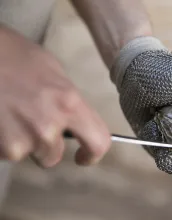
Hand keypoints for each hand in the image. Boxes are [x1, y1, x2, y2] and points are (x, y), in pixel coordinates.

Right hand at [0, 26, 110, 167]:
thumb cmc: (13, 54)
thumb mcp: (53, 71)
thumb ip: (68, 100)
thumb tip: (73, 118)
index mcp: (69, 103)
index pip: (98, 142)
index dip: (92, 154)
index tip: (83, 156)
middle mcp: (48, 127)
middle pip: (54, 157)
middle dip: (45, 148)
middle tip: (31, 127)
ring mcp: (21, 141)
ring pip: (27, 155)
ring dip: (21, 143)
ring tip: (10, 116)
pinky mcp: (0, 148)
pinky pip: (5, 153)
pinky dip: (2, 142)